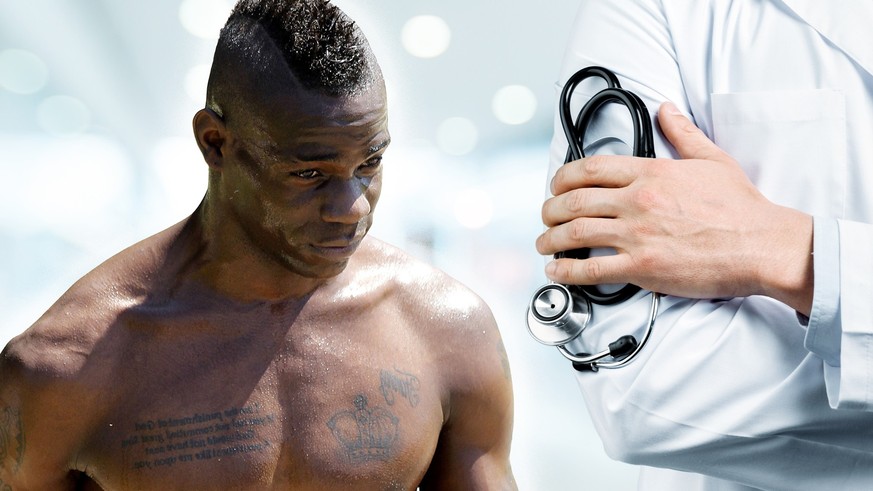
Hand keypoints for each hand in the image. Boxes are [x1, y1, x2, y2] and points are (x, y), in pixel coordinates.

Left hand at [537, 102, 812, 313]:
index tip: (556, 185)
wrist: (762, 245)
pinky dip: (567, 271)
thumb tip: (668, 110)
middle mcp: (639, 201)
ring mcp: (638, 235)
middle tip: (546, 216)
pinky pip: (592, 268)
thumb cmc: (741, 208)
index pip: (591, 168)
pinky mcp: (643, 267)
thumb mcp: (712, 160)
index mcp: (652, 173)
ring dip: (551, 239)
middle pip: (575, 201)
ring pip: (576, 233)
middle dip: (550, 209)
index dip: (563, 177)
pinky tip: (557, 271)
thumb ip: (683, 133)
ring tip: (544, 243)